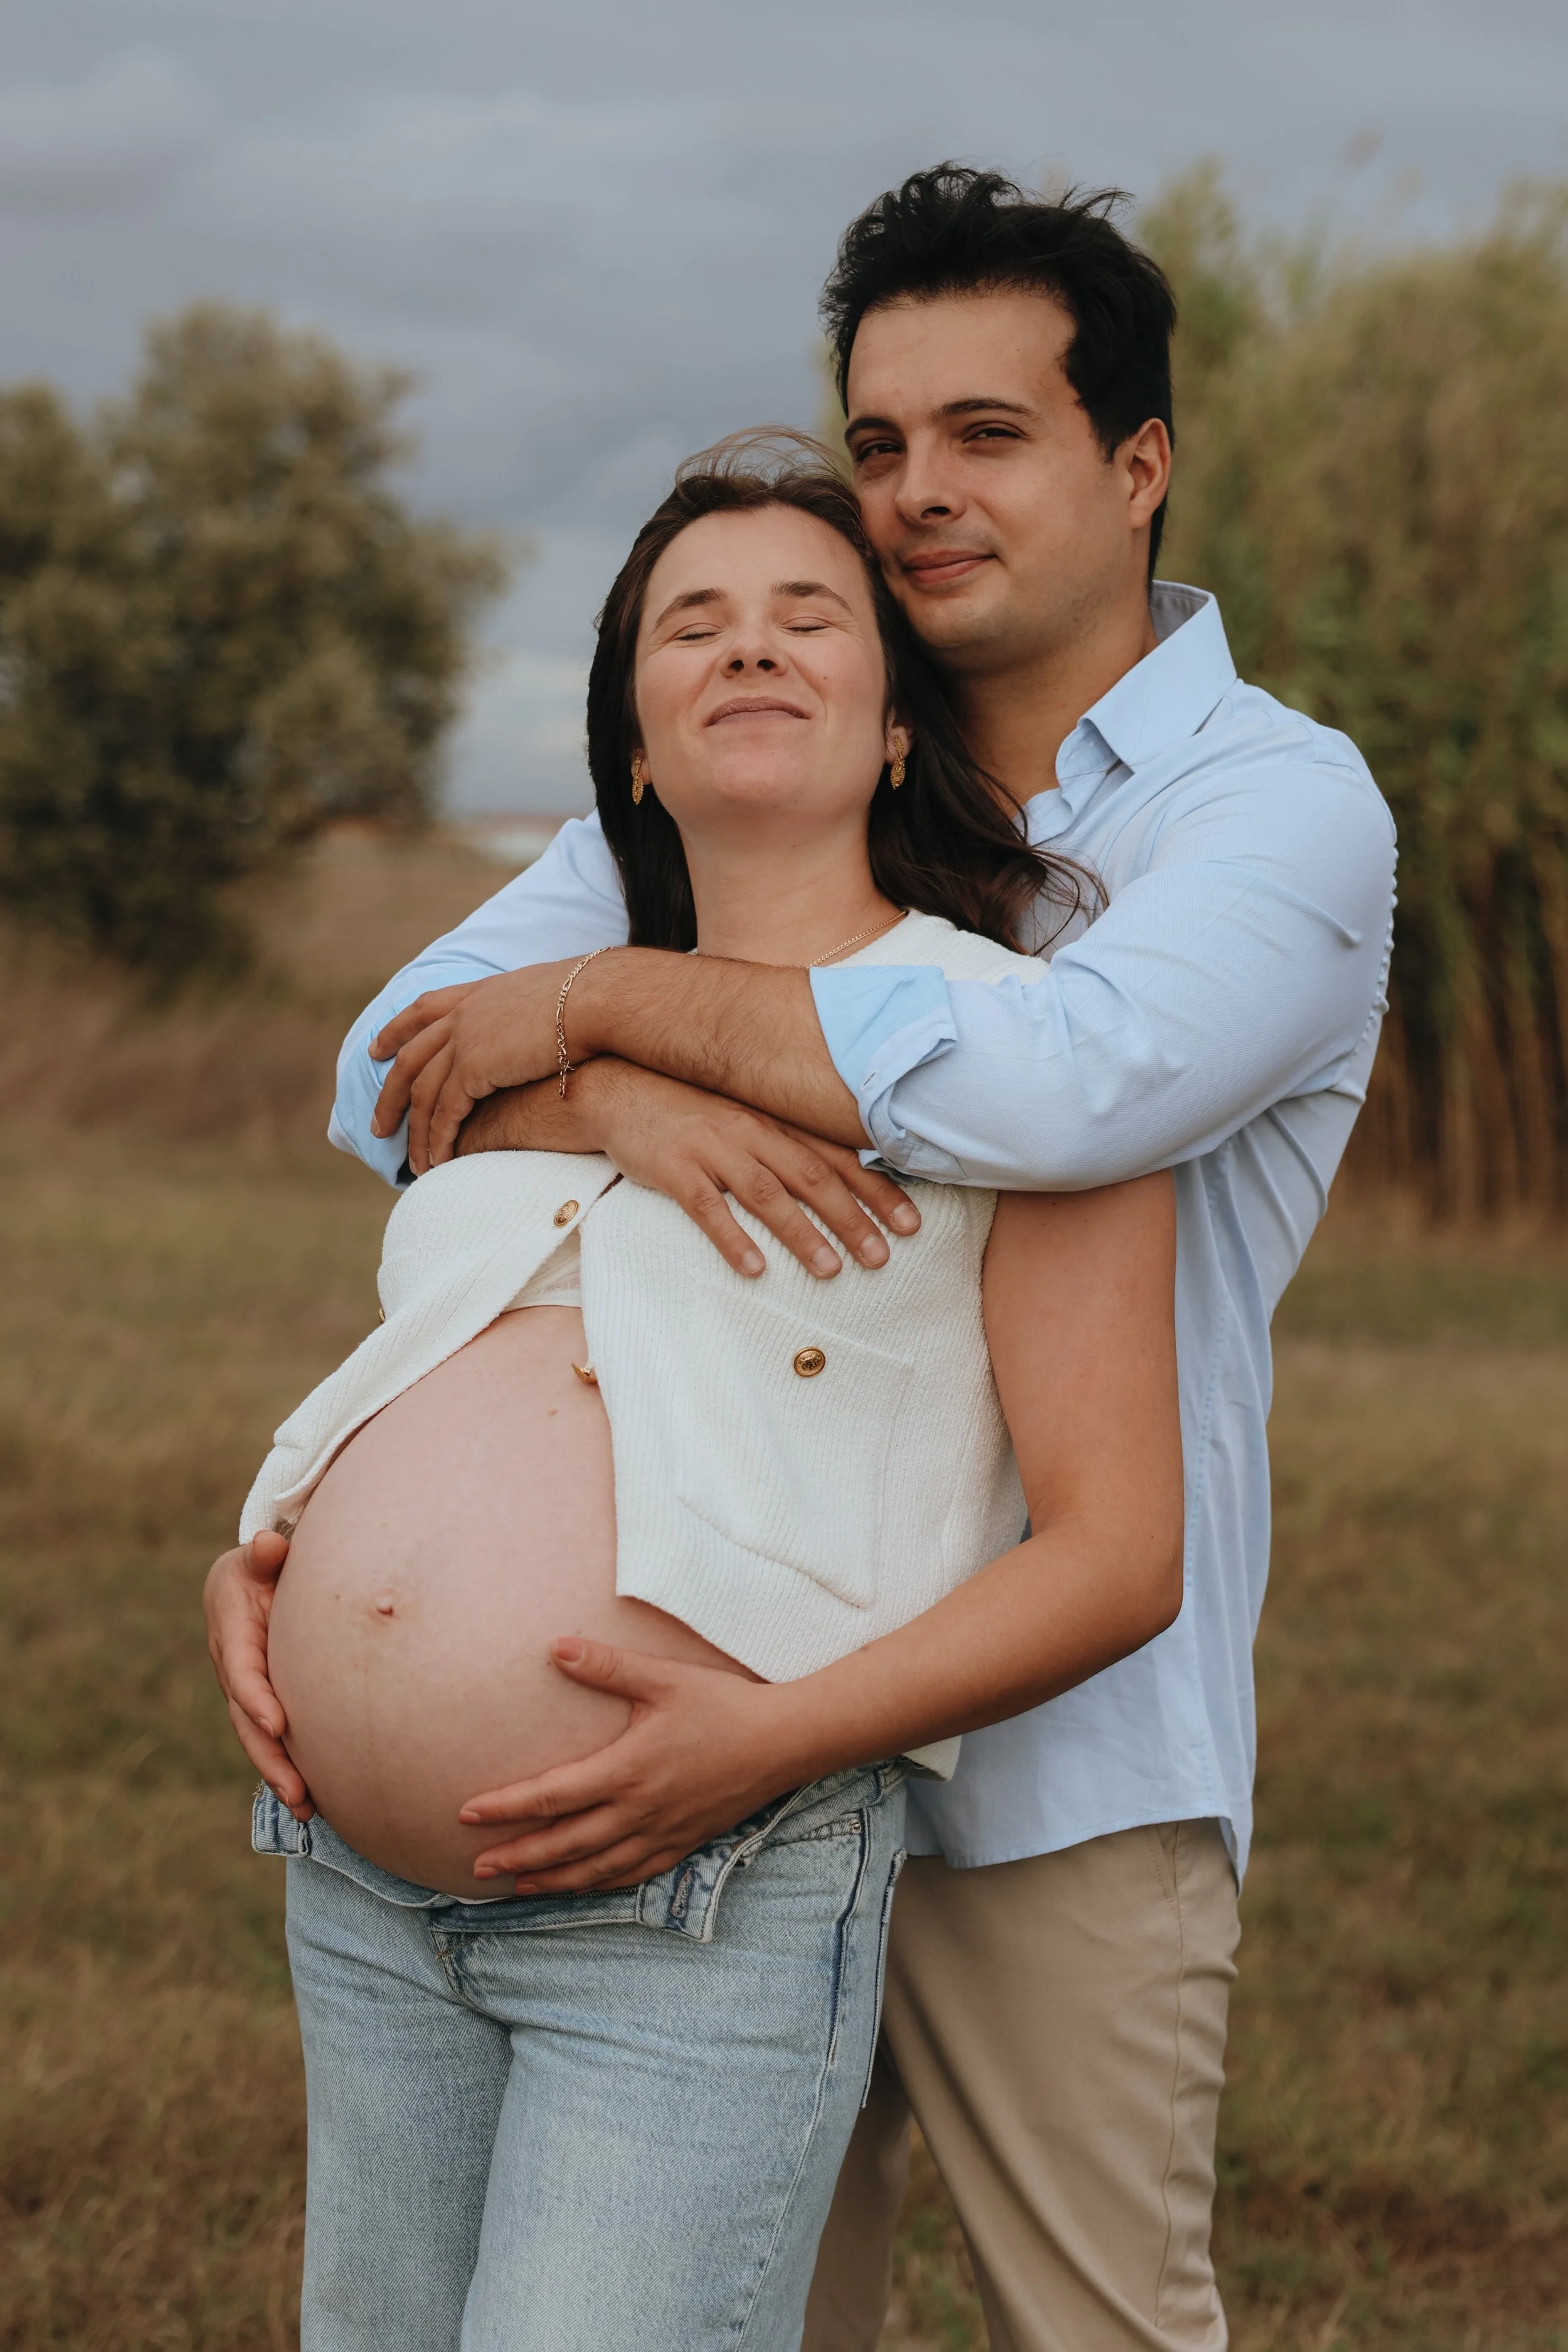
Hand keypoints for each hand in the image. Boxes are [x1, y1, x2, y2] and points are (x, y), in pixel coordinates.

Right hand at [203, 1531, 313, 1818]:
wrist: (247, 1581)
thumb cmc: (262, 1566)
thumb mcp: (259, 1558)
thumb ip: (264, 1555)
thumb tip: (269, 1545)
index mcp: (232, 1633)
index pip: (243, 1671)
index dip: (257, 1698)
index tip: (278, 1724)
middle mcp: (234, 1669)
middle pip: (248, 1721)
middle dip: (271, 1758)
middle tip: (297, 1791)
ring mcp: (247, 1692)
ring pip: (259, 1739)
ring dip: (281, 1775)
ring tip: (308, 1809)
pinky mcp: (263, 1704)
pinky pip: (273, 1740)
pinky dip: (289, 1768)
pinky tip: (316, 1800)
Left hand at [370, 966, 578, 1173]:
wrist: (596, 1001)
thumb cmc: (591, 1000)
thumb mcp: (548, 997)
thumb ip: (530, 1013)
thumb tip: (542, 1026)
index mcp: (479, 994)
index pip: (423, 1010)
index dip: (396, 1030)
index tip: (376, 1048)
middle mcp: (463, 1015)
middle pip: (410, 1058)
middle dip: (389, 1095)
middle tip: (377, 1125)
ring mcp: (464, 1041)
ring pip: (422, 1093)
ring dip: (415, 1133)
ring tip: (411, 1165)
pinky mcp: (473, 1069)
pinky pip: (444, 1113)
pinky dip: (438, 1140)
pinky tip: (438, 1162)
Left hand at [458, 1640, 808, 1892]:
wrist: (782, 1742)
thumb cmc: (722, 1706)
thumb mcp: (663, 1678)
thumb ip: (607, 1666)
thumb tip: (555, 1646)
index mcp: (627, 1770)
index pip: (552, 1796)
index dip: (507, 1807)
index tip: (467, 1813)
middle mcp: (639, 1811)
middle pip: (564, 1844)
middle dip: (517, 1856)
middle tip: (475, 1867)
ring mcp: (662, 1833)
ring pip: (594, 1868)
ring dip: (551, 1879)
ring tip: (516, 1886)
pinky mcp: (683, 1843)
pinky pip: (631, 1874)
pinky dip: (598, 1885)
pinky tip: (581, 1886)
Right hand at [545, 1061, 919, 1280]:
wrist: (618, 1087)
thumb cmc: (690, 1109)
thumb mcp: (744, 1117)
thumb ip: (785, 1141)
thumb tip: (838, 1175)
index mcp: (773, 1121)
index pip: (837, 1156)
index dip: (876, 1190)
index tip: (912, 1222)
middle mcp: (751, 1131)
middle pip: (812, 1177)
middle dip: (852, 1218)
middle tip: (882, 1257)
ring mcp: (712, 1148)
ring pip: (767, 1193)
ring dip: (802, 1233)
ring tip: (831, 1270)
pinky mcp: (673, 1168)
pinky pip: (707, 1207)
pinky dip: (733, 1239)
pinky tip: (755, 1269)